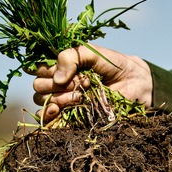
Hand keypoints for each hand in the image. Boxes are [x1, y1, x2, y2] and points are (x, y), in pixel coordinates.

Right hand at [31, 44, 152, 121]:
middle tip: (78, 82)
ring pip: (42, 101)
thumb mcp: (91, 52)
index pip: (38, 68)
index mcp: (60, 66)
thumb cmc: (113, 64)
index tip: (67, 69)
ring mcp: (64, 100)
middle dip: (54, 84)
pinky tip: (57, 110)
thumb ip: (71, 57)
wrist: (133, 84)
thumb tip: (57, 78)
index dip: (47, 69)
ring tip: (79, 96)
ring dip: (57, 98)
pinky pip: (48, 119)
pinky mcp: (70, 116)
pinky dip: (48, 115)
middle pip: (38, 86)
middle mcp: (59, 83)